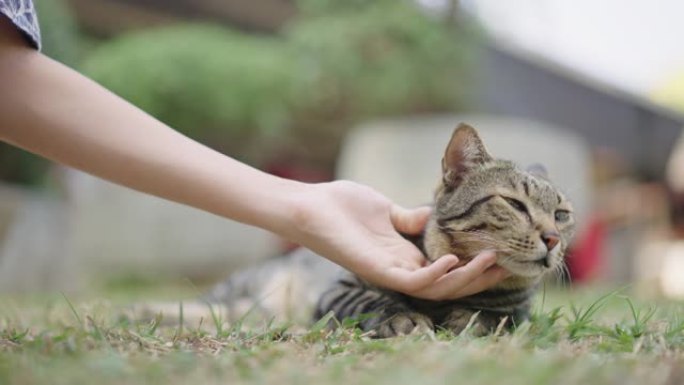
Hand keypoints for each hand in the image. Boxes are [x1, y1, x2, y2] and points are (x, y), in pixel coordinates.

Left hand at [289, 180, 508, 299]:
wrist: (312, 205)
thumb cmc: (345, 205)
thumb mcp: (388, 210)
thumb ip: (411, 218)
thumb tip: (435, 214)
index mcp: (406, 255)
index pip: (447, 269)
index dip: (475, 265)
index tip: (503, 251)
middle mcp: (402, 268)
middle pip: (448, 284)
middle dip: (479, 277)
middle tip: (507, 263)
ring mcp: (390, 271)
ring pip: (436, 288)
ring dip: (465, 278)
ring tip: (490, 260)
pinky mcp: (376, 269)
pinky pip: (411, 282)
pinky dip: (435, 274)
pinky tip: (453, 259)